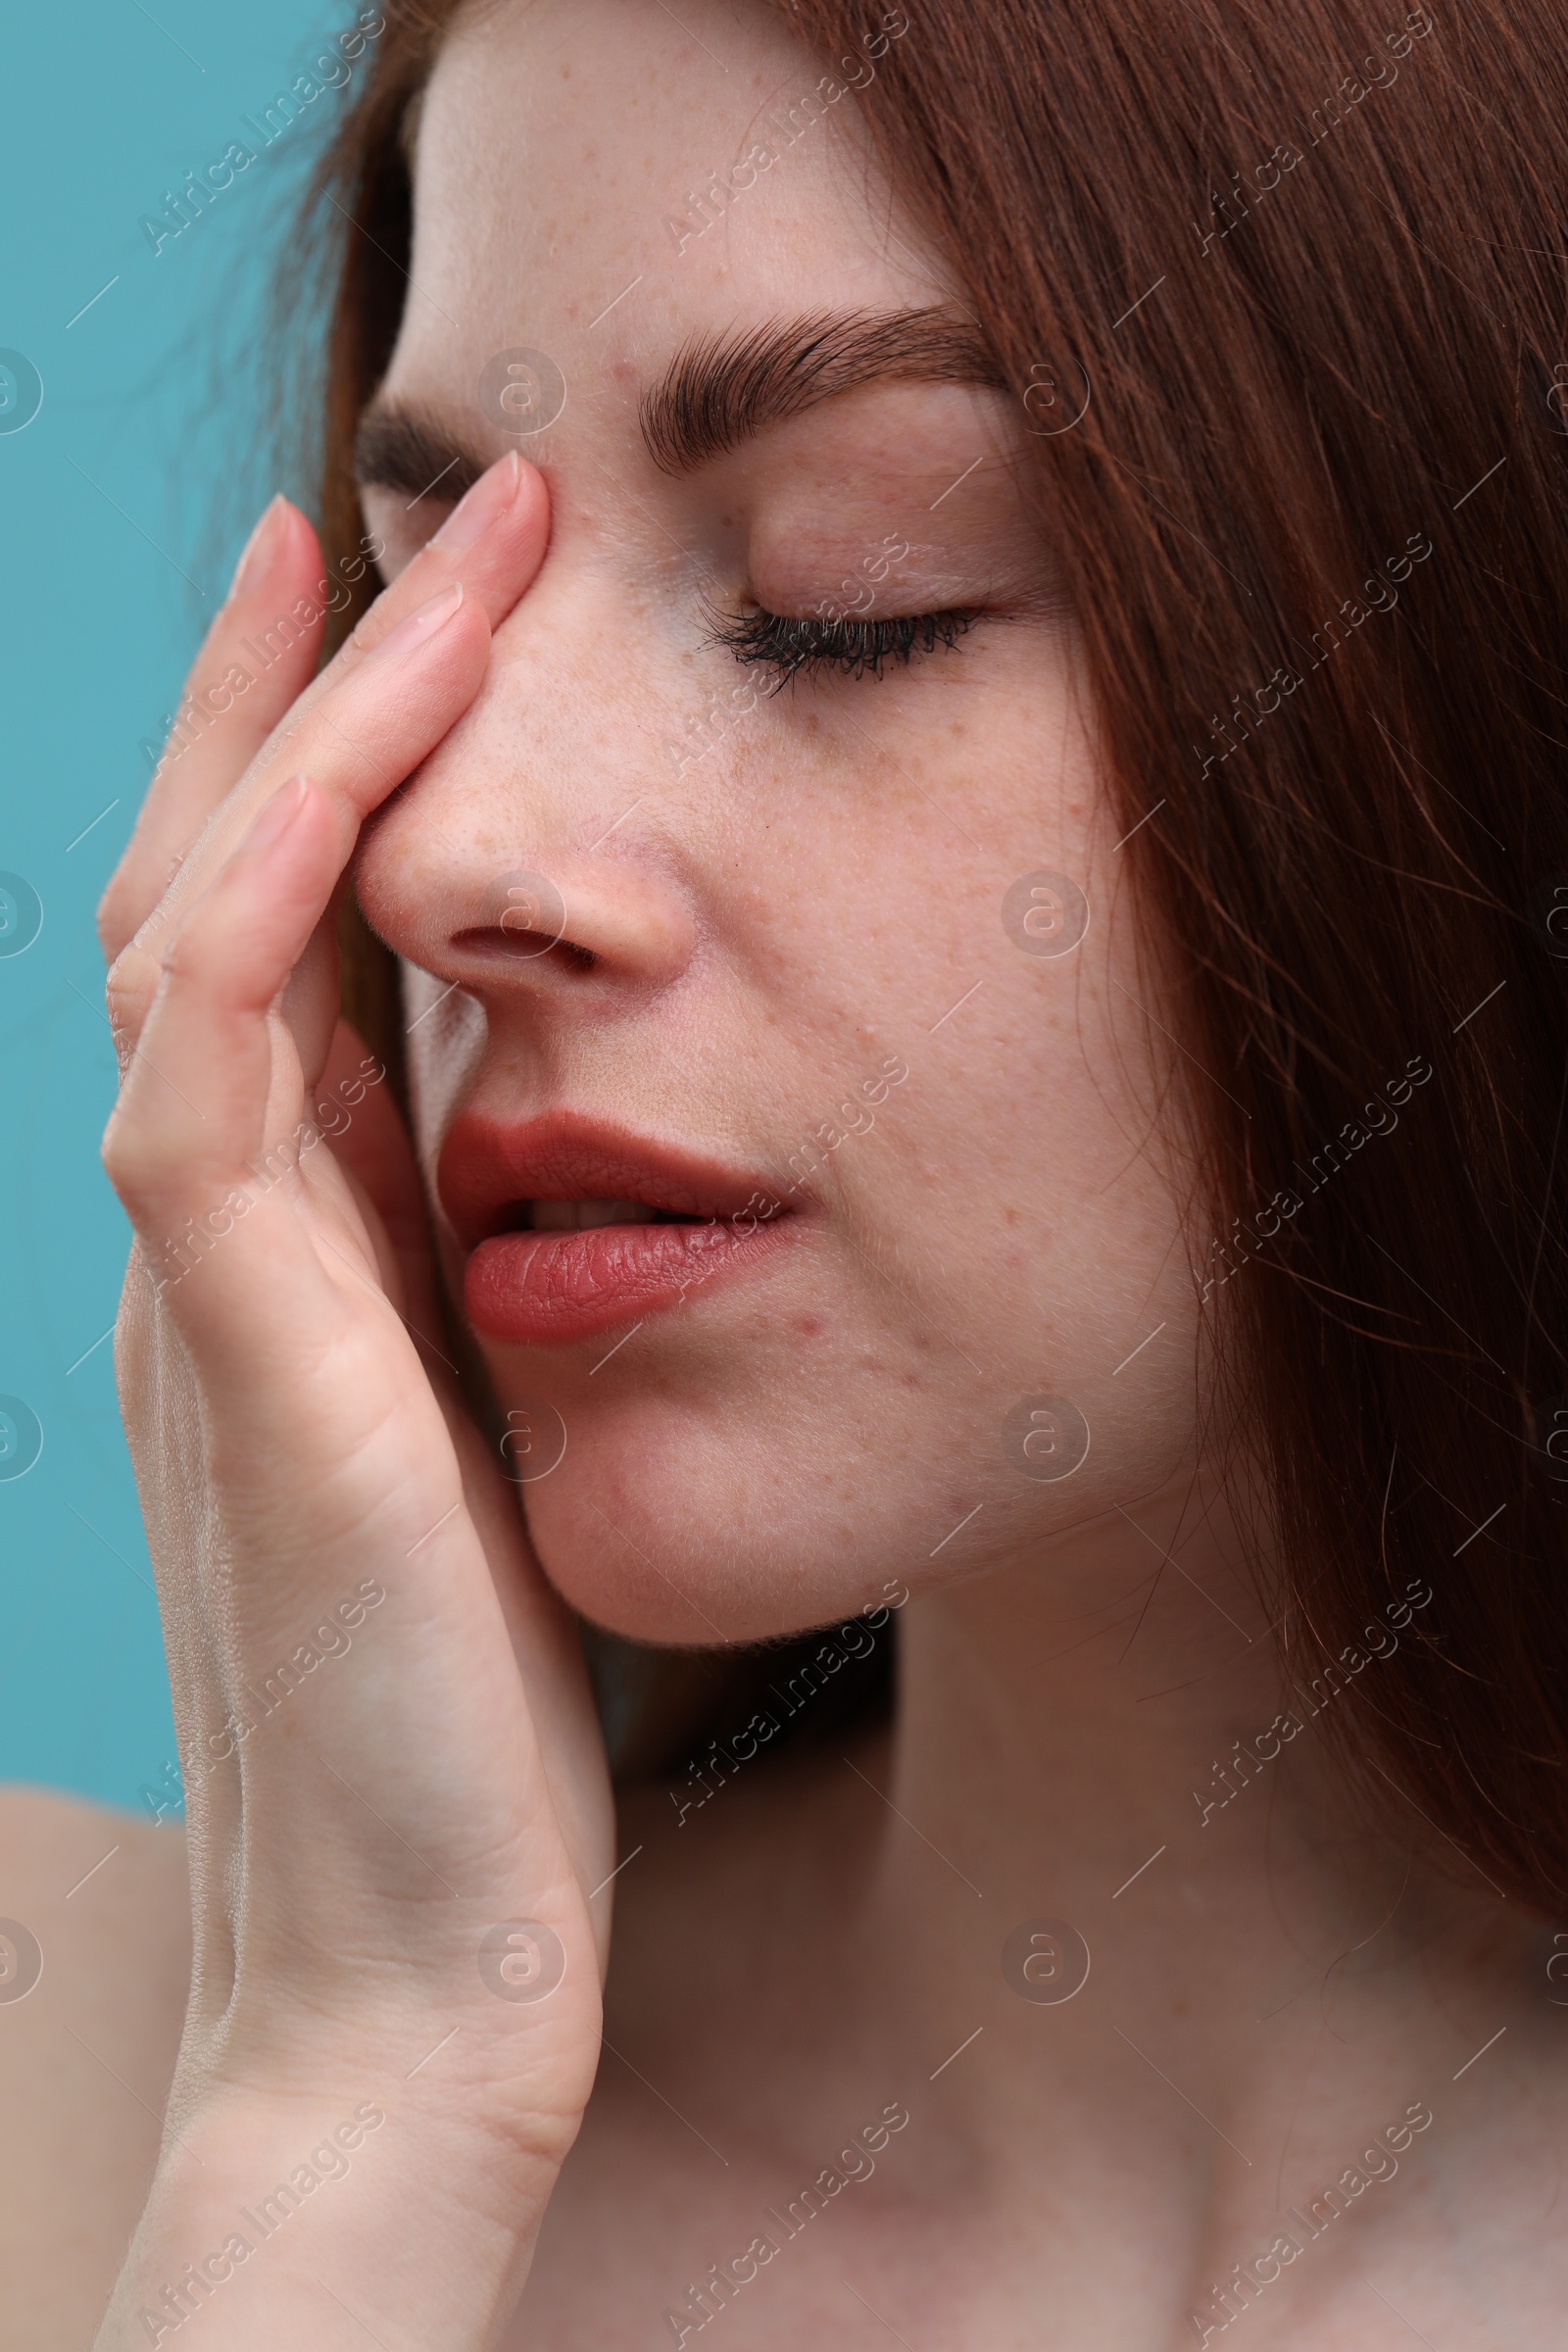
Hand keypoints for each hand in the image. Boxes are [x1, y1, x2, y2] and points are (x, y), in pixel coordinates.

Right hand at [93, 456, 614, 2348]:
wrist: (425, 1966)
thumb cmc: (476, 1726)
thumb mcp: (483, 1450)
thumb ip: (466, 1292)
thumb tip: (535, 1136)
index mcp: (287, 1265)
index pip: (274, 962)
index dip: (328, 779)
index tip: (422, 622)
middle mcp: (216, 1252)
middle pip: (210, 898)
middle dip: (295, 695)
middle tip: (398, 509)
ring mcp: (203, 1299)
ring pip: (194, 939)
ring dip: (288, 738)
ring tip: (384, 556)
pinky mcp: (241, 1366)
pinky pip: (204, 1076)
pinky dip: (261, 906)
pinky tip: (341, 773)